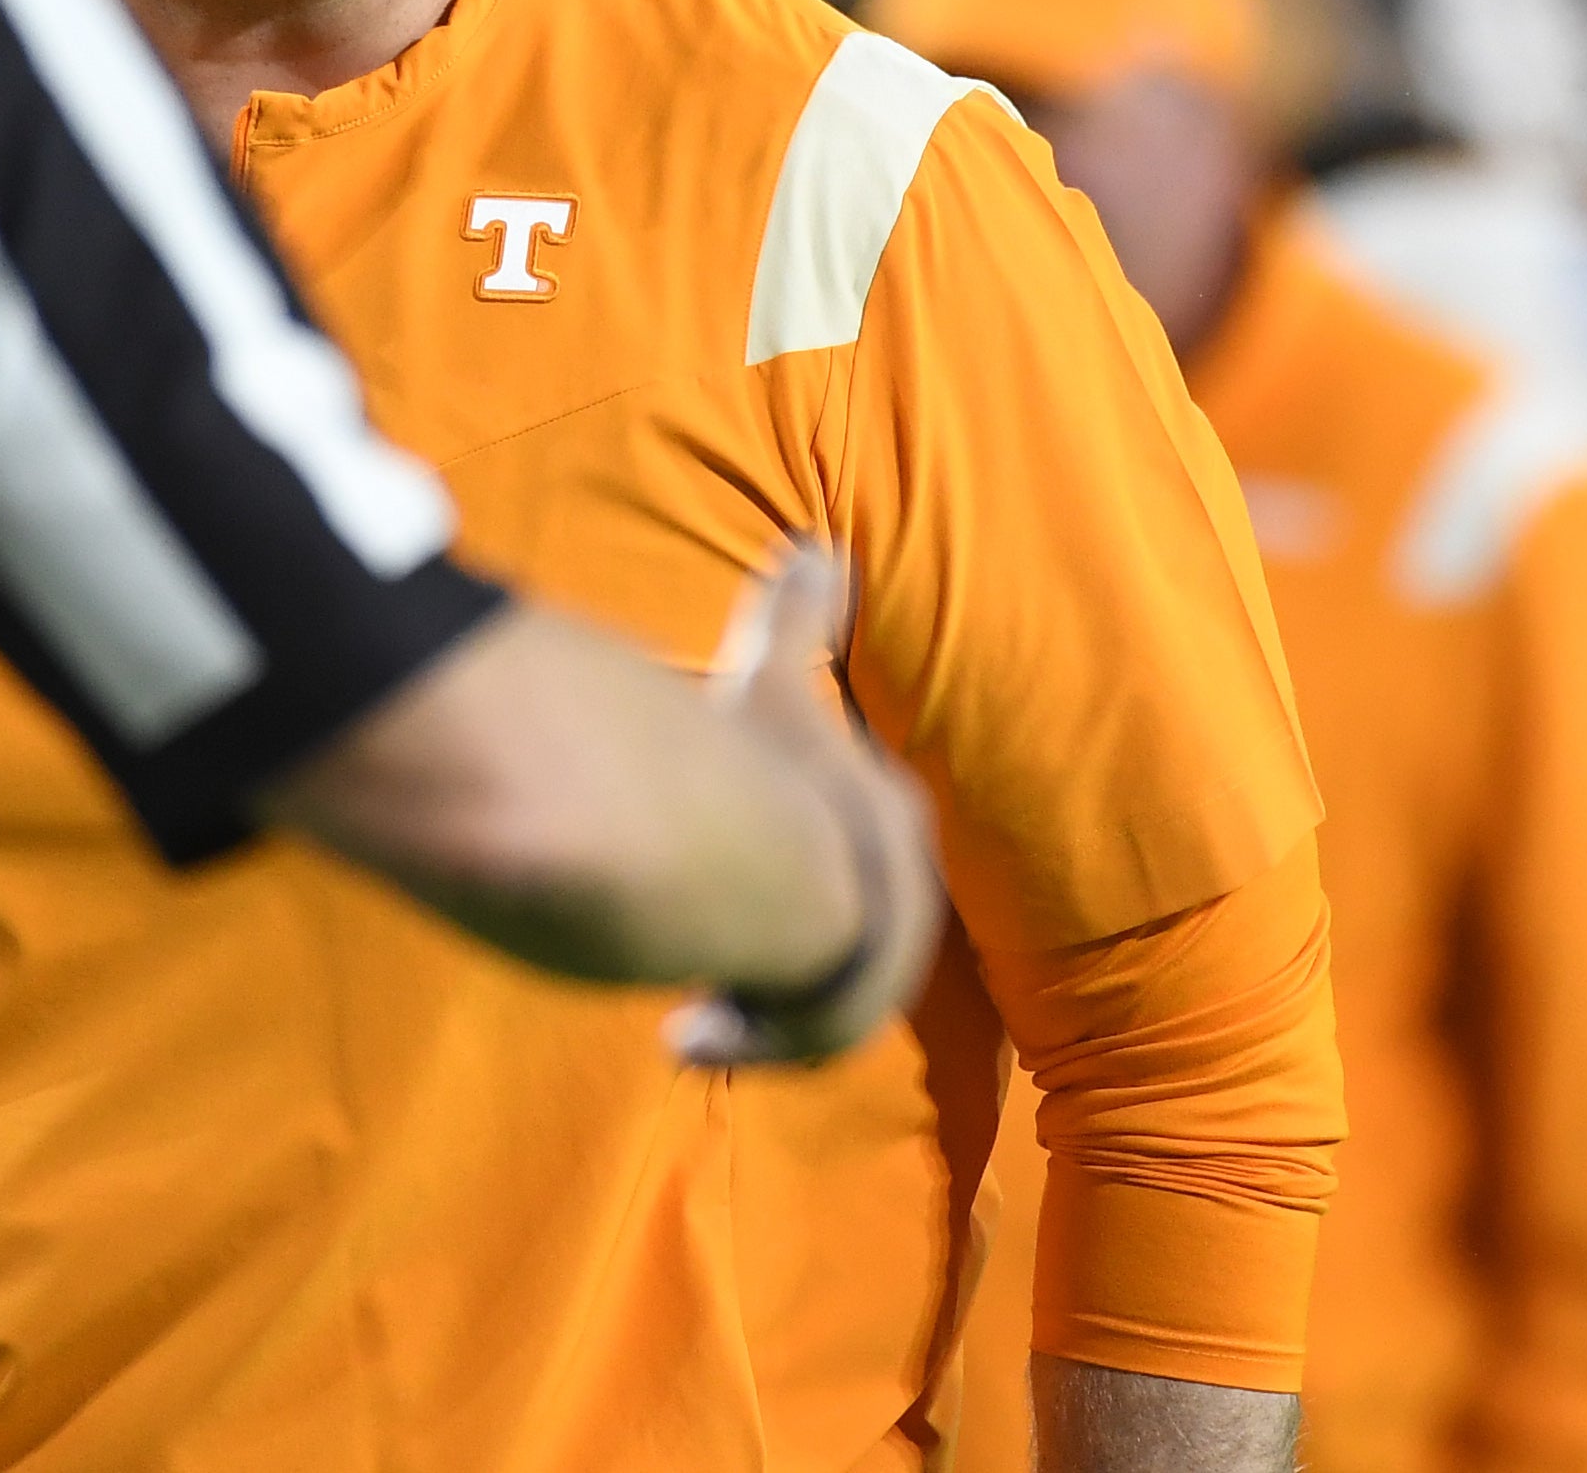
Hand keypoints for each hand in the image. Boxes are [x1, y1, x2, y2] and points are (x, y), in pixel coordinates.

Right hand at [664, 547, 942, 1066]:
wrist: (746, 856)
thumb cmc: (754, 759)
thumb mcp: (768, 679)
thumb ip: (793, 617)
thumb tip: (819, 547)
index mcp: (891, 817)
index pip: (869, 855)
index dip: (806, 867)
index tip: (748, 889)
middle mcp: (900, 890)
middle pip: (849, 932)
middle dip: (781, 952)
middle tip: (713, 963)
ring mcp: (875, 955)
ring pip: (820, 992)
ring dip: (758, 1007)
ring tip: (695, 1013)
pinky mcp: (835, 1010)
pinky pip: (793, 1035)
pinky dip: (746, 1038)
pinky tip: (686, 1036)